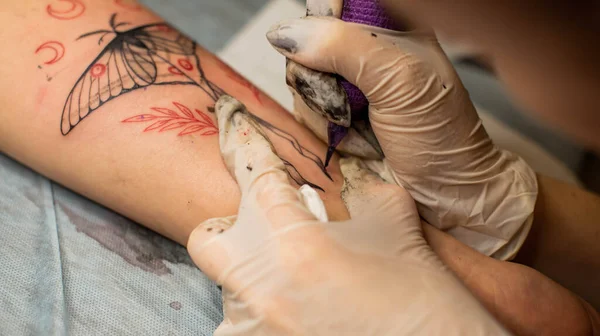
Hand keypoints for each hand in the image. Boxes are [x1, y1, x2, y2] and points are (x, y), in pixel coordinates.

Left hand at [186, 95, 505, 334]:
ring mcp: (253, 330)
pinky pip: (242, 326)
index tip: (236, 123)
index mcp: (294, 244)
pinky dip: (264, 314)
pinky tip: (300, 312)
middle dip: (230, 224)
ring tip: (301, 281)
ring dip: (257, 276)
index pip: (256, 178)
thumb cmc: (423, 301)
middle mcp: (260, 289)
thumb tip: (350, 175)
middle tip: (264, 226)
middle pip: (209, 238)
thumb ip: (364, 192)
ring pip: (229, 288)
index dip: (246, 144)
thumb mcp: (396, 228)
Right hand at [267, 9, 537, 259]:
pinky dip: (323, 133)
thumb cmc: (441, 137)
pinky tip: (352, 141)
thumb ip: (346, 48)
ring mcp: (347, 90)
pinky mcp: (336, 120)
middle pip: (307, 48)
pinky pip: (304, 115)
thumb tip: (288, 34)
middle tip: (353, 101)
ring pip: (301, 84)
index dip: (322, 30)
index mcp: (390, 31)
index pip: (333, 10)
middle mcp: (364, 56)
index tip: (334, 63)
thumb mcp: (400, 82)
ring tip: (359, 126)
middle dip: (323, 81)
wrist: (446, 194)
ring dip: (325, 113)